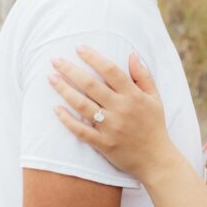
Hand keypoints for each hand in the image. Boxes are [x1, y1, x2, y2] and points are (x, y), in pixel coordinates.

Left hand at [49, 46, 176, 181]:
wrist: (156, 160)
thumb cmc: (154, 125)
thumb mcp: (155, 98)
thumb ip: (143, 76)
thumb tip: (131, 54)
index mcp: (133, 96)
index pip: (111, 70)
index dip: (94, 57)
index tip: (78, 47)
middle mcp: (121, 109)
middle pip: (91, 85)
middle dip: (71, 70)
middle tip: (55, 60)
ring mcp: (111, 127)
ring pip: (82, 105)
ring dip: (64, 90)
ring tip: (51, 78)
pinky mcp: (103, 144)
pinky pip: (81, 131)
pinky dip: (67, 120)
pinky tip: (55, 109)